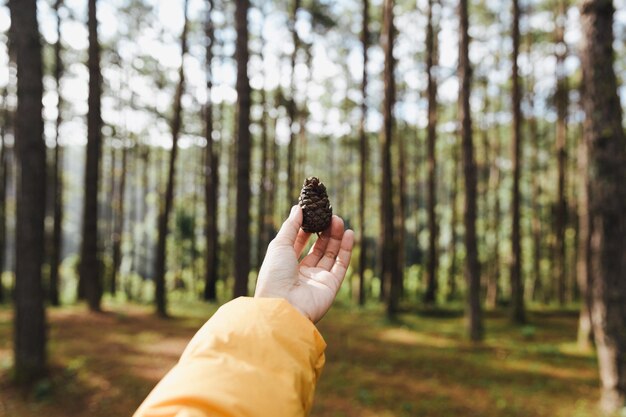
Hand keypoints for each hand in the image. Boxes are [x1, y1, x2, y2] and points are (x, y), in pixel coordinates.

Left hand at [254, 205, 353, 322]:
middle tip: (330, 215)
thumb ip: (290, 226)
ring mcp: (317, 280)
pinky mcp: (331, 286)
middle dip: (324, 231)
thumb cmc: (275, 275)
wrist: (284, 305)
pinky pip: (341, 264)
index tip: (313, 212)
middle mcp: (301, 273)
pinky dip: (346, 249)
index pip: (298, 243)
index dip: (306, 228)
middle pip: (317, 248)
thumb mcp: (279, 245)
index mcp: (285, 264)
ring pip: (330, 254)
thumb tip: (298, 208)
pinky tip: (349, 233)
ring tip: (339, 220)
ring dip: (336, 237)